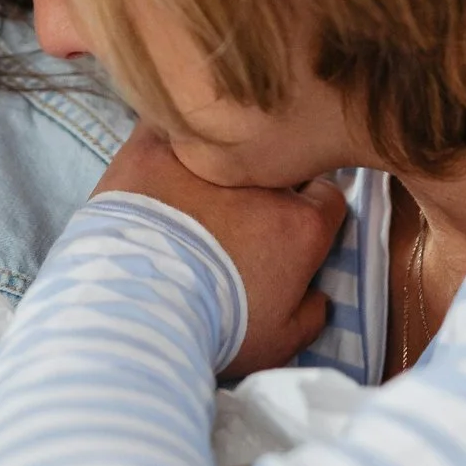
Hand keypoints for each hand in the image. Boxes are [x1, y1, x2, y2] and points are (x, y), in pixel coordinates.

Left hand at [93, 123, 346, 377]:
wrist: (139, 310)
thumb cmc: (213, 332)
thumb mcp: (278, 343)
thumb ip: (309, 314)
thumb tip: (320, 297)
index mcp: (298, 224)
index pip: (327, 197)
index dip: (309, 211)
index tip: (286, 227)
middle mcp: (261, 180)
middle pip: (276, 164)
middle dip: (265, 183)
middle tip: (234, 214)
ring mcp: (206, 158)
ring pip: (220, 141)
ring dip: (213, 159)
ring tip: (192, 187)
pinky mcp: (152, 149)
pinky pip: (164, 122)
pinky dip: (164, 136)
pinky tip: (155, 157)